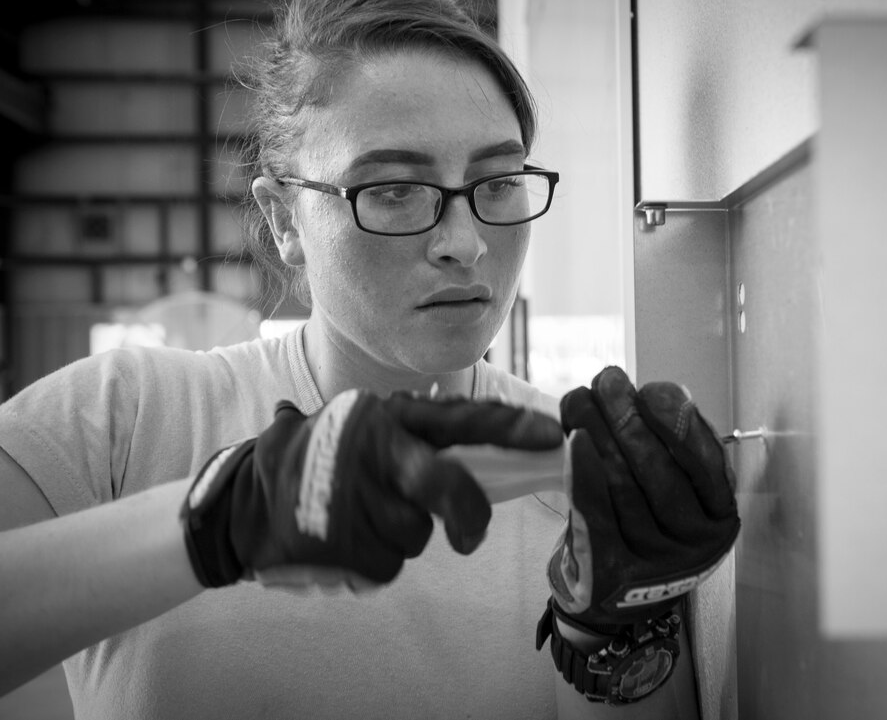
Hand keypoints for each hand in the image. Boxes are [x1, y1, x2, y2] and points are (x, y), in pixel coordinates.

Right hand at [180, 390, 563, 589]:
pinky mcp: (341, 545)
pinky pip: (387, 562)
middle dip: (465, 510)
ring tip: (359, 515)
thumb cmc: (314, 457)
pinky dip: (373, 557)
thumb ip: (413, 429)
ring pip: (416, 532)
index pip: (464, 418)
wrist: (241, 501)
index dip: (513, 427)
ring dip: (398, 533)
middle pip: (445, 484)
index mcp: (386, 417)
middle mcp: (376, 452)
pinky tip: (343, 537)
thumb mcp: (360, 424)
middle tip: (470, 534)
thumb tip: (483, 435)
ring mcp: (356, 499)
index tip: (553, 436)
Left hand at [548, 366, 739, 628]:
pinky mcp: (614, 571)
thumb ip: (673, 450)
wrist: (612, 601)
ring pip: (625, 484)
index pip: (703, 459)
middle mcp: (696, 542)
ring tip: (580, 397)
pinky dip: (584, 470)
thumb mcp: (676, 494)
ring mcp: (656, 561)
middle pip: (658, 468)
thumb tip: (651, 395)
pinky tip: (574, 438)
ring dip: (597, 430)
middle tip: (606, 380)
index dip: (676, 417)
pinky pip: (596, 511)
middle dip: (628, 414)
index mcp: (719, 514)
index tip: (650, 387)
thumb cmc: (645, 529)